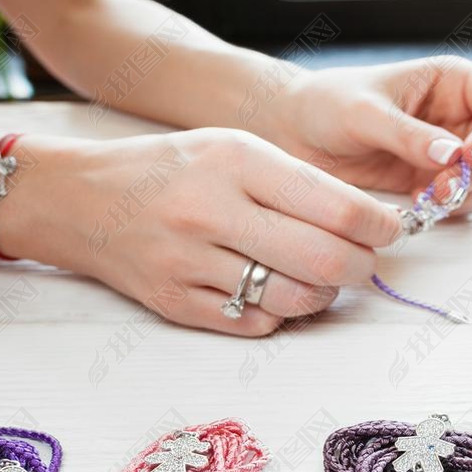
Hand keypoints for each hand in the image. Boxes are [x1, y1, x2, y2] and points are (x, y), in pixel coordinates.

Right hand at [0, 130, 401, 335]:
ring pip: (294, 298)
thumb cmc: (172, 167)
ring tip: (324, 277)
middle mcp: (213, 211)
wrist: (81, 200)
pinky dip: (281, 313)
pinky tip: (279, 292)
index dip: (378, 225)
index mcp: (236, 161)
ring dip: (325, 294)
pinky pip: (255, 324)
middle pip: (322, 259)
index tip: (391, 229)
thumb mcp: (233, 147)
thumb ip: (294, 180)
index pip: (334, 205)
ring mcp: (190, 262)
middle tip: (367, 261)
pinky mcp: (174, 304)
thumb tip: (366, 219)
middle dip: (361, 266)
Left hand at [265, 57, 471, 209]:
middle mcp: (461, 114)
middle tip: (442, 187)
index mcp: (454, 81)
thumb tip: (452, 155)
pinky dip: (457, 207)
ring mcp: (452, 149)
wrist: (295, 132)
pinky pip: (469, 198)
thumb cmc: (327, 104)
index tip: (470, 158)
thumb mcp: (363, 112)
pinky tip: (423, 206)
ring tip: (430, 199)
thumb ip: (407, 134)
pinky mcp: (436, 179)